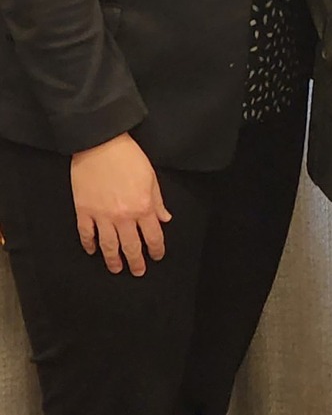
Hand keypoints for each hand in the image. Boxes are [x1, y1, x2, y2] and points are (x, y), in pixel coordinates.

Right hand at [71, 135, 170, 276]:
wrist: (100, 144)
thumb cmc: (128, 157)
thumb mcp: (151, 177)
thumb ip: (158, 201)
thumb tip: (164, 219)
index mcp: (143, 207)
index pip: (153, 236)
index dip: (156, 250)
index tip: (156, 256)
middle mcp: (124, 216)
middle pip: (131, 247)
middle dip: (136, 262)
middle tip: (138, 271)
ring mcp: (102, 216)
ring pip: (109, 246)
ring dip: (113, 260)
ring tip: (116, 268)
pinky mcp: (84, 211)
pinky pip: (87, 234)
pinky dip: (90, 245)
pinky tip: (92, 251)